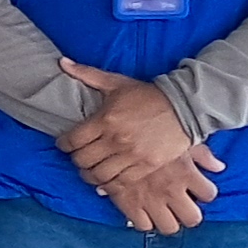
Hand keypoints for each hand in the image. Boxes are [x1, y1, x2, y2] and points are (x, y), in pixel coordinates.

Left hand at [58, 60, 220, 236]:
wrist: (185, 107)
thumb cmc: (147, 95)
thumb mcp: (117, 83)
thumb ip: (87, 74)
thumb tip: (62, 62)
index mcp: (105, 120)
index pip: (72, 141)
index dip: (63, 144)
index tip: (65, 144)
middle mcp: (116, 140)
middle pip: (83, 160)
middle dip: (76, 160)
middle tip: (78, 157)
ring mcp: (132, 155)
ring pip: (98, 175)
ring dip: (89, 175)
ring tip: (89, 170)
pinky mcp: (146, 166)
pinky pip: (120, 183)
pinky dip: (109, 185)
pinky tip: (106, 181)